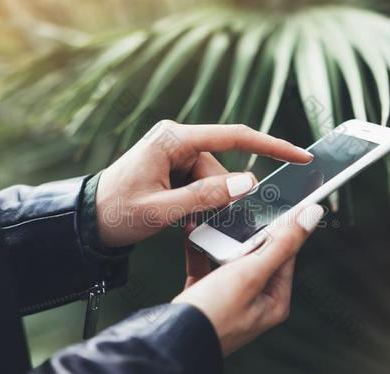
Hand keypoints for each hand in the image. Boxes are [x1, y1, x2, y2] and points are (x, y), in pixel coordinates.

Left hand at [96, 121, 312, 246]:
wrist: (89, 220)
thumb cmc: (117, 212)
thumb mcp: (163, 210)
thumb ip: (206, 196)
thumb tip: (248, 182)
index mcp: (173, 139)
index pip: (234, 136)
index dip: (271, 146)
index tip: (301, 156)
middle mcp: (176, 138)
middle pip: (222, 166)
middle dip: (218, 197)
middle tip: (194, 221)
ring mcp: (175, 150)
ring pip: (213, 178)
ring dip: (205, 203)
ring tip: (179, 220)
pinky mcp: (174, 164)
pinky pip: (201, 182)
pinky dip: (198, 201)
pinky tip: (179, 214)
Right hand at [173, 204, 323, 356]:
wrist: (172, 340)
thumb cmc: (214, 314)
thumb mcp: (252, 273)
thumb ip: (282, 244)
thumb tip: (311, 216)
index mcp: (274, 300)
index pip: (285, 253)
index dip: (280, 227)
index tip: (273, 202)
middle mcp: (255, 300)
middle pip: (256, 252)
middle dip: (243, 232)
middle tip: (235, 213)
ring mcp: (229, 298)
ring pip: (228, 256)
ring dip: (219, 238)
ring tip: (211, 221)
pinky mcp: (204, 294)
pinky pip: (205, 263)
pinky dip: (199, 248)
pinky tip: (192, 232)